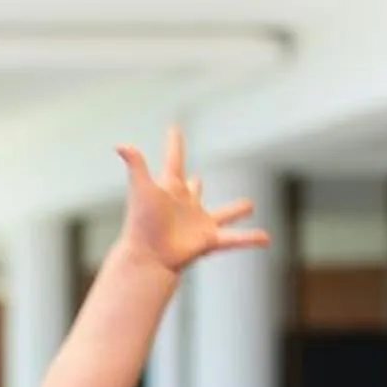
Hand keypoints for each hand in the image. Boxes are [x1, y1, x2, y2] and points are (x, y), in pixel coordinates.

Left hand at [116, 128, 271, 275]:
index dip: (174, 144)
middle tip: (197, 179)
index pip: (175, 159)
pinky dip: (251, 238)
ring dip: (237, 210)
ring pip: (224, 214)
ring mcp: (199, 222)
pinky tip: (267, 238)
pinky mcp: (209, 240)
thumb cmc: (141, 223)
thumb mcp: (142, 189)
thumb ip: (136, 165)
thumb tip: (119, 144)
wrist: (148, 257)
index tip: (174, 128)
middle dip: (196, 185)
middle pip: (194, 189)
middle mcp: (186, 204)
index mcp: (171, 188)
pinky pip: (235, 239)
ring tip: (249, 205)